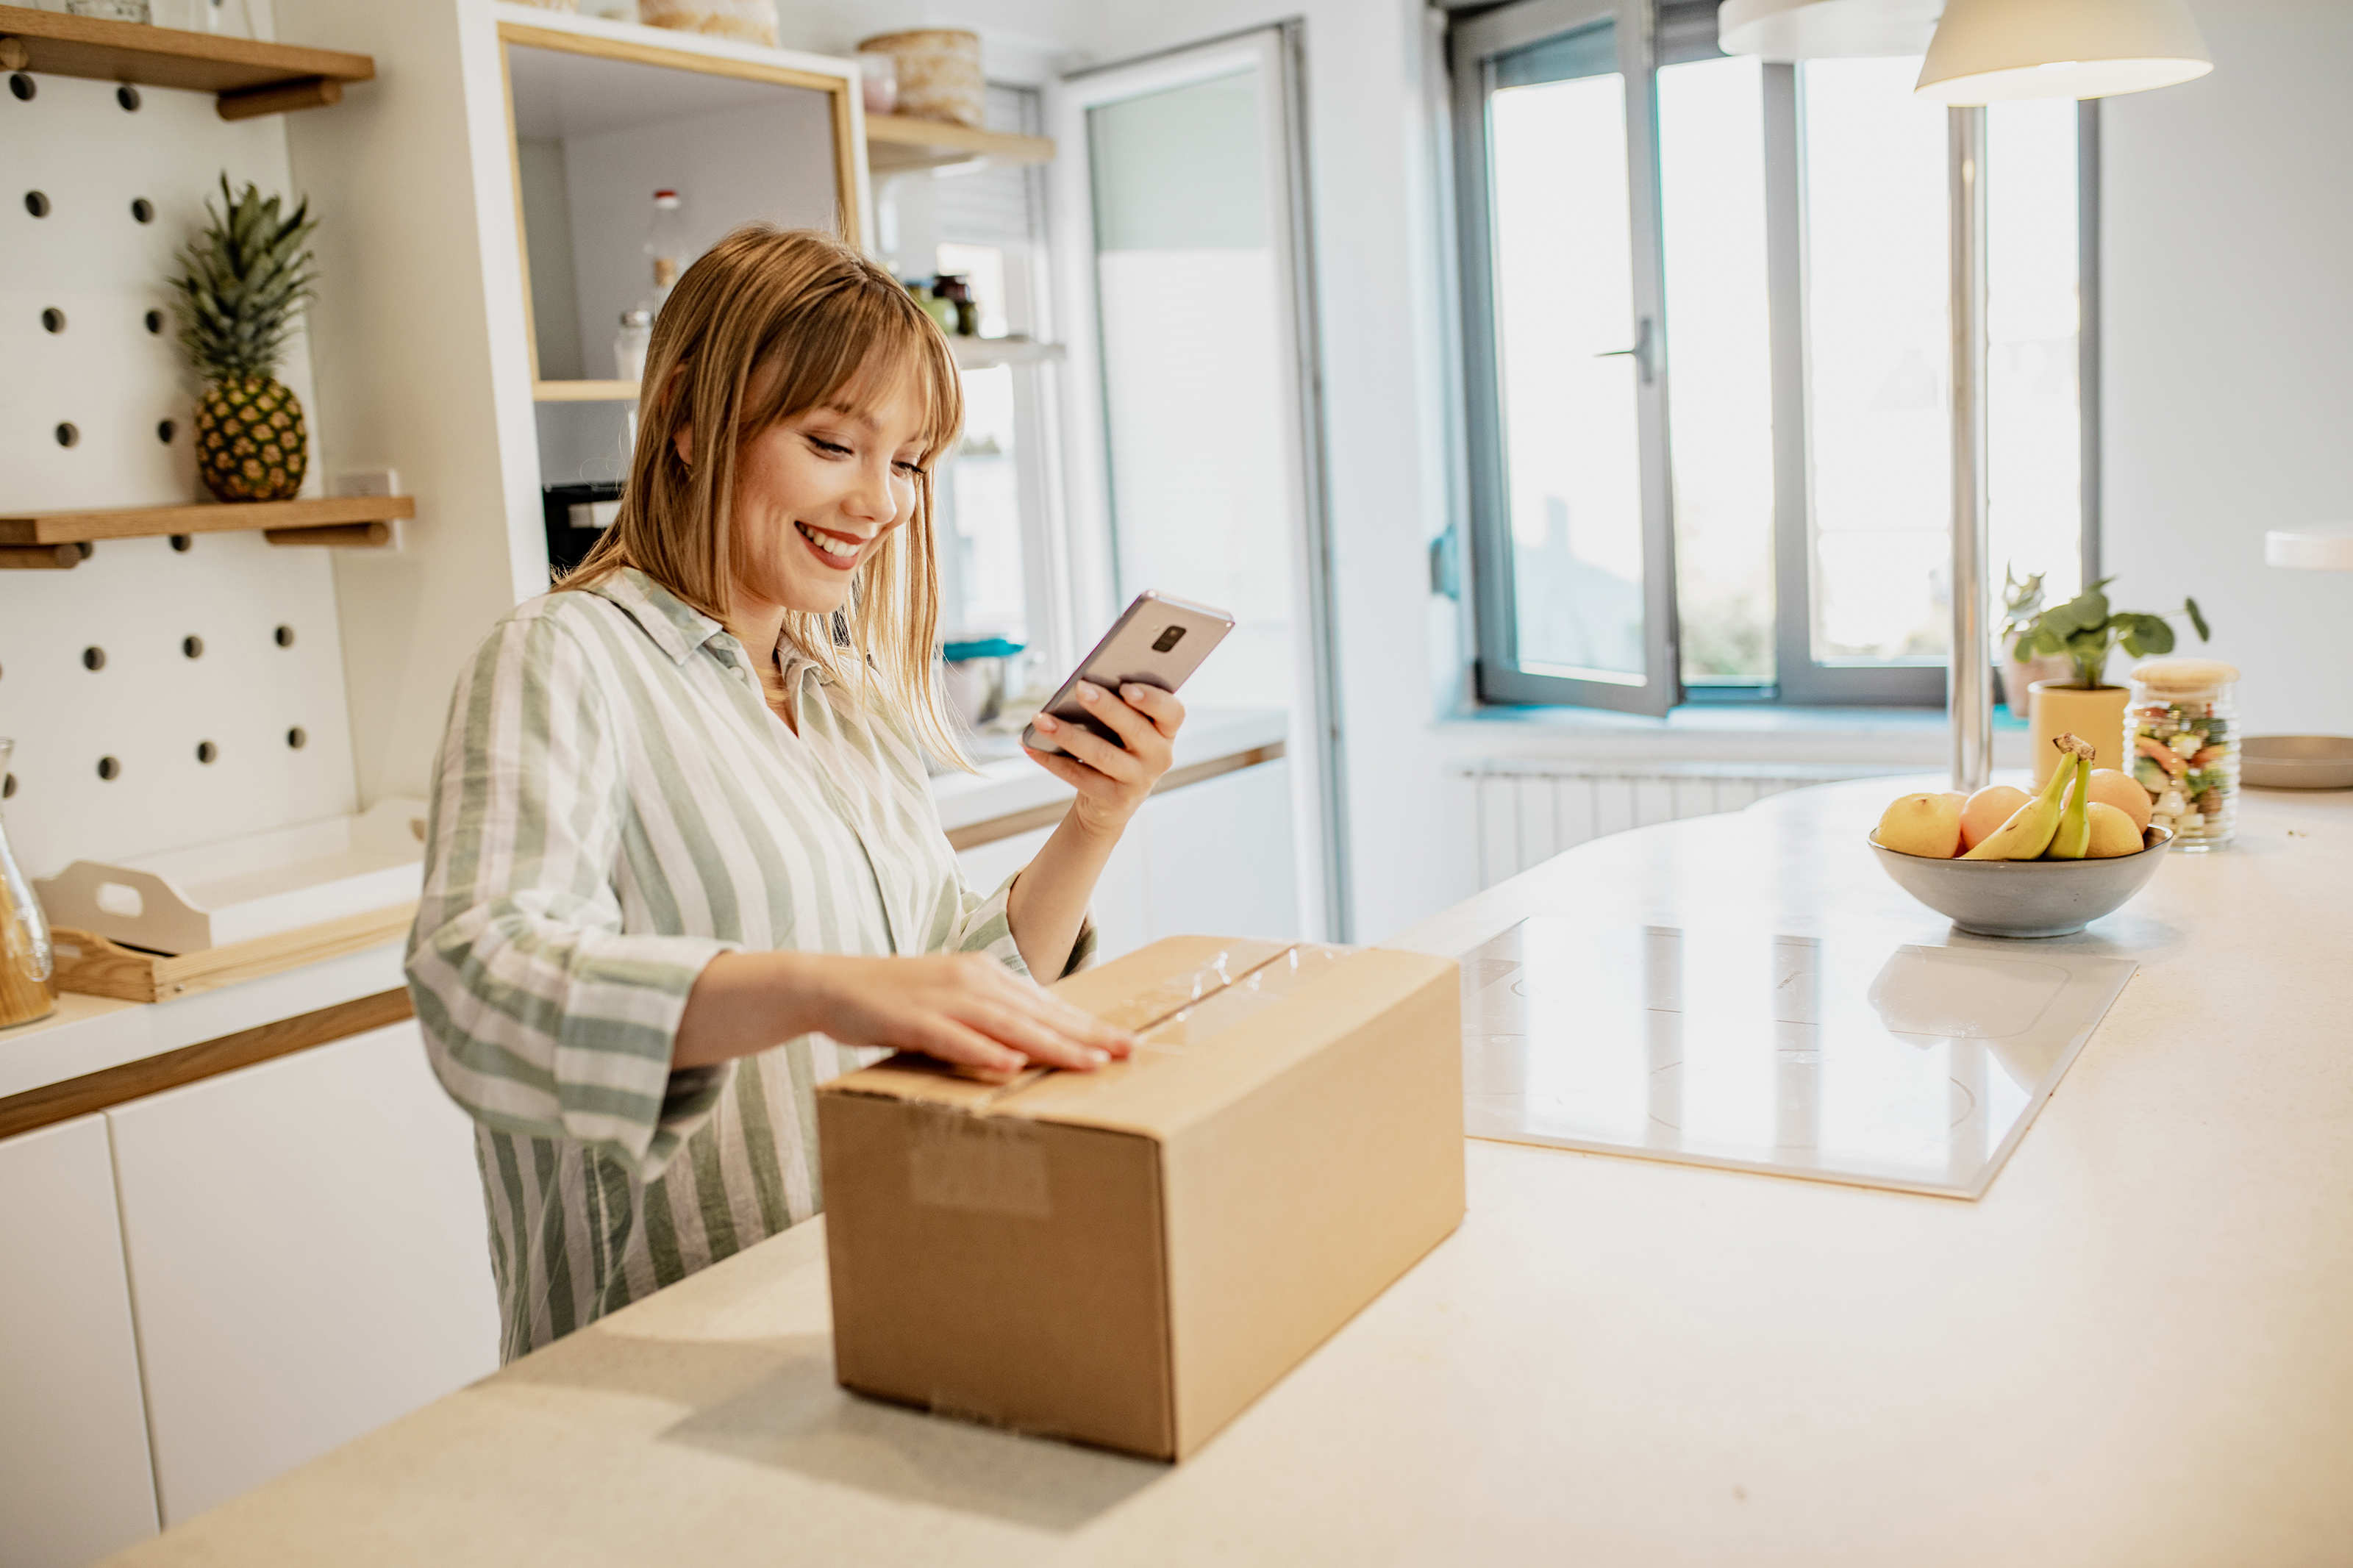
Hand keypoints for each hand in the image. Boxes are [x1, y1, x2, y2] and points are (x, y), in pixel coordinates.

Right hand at [811, 952, 1136, 1081]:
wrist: (831, 985)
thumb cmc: (896, 1000)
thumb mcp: (951, 1003)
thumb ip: (989, 1019)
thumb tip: (1030, 1045)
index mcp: (986, 976)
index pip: (1048, 1004)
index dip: (1088, 1024)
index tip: (1126, 1041)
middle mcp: (973, 981)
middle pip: (1039, 1014)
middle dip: (1087, 1035)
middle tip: (1128, 1052)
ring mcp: (943, 998)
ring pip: (1009, 1025)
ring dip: (1051, 1045)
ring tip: (1089, 1062)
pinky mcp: (913, 1019)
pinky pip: (955, 1038)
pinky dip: (983, 1051)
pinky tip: (1011, 1065)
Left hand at [1024, 682, 1185, 836]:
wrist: (1112, 803)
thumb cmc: (1118, 750)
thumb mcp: (1127, 731)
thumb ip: (1119, 708)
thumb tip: (1082, 687)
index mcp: (1166, 732)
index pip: (1173, 712)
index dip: (1153, 699)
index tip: (1127, 686)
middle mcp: (1159, 757)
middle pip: (1134, 729)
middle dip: (1106, 707)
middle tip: (1080, 688)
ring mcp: (1138, 781)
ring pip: (1102, 754)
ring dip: (1068, 734)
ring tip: (1041, 719)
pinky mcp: (1114, 799)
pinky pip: (1079, 777)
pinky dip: (1052, 760)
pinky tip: (1031, 746)